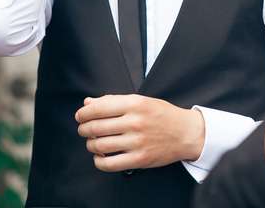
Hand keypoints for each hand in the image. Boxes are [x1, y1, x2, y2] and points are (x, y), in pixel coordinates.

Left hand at [75, 94, 204, 171]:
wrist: (185, 133)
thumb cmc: (161, 114)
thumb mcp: (140, 100)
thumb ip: (113, 101)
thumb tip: (88, 103)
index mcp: (134, 104)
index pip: (99, 108)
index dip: (84, 113)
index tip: (80, 116)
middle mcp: (135, 122)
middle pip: (97, 127)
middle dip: (84, 129)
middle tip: (83, 129)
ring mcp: (137, 142)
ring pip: (100, 145)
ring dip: (91, 144)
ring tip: (92, 142)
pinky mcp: (139, 159)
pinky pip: (110, 164)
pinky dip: (99, 161)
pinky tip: (100, 157)